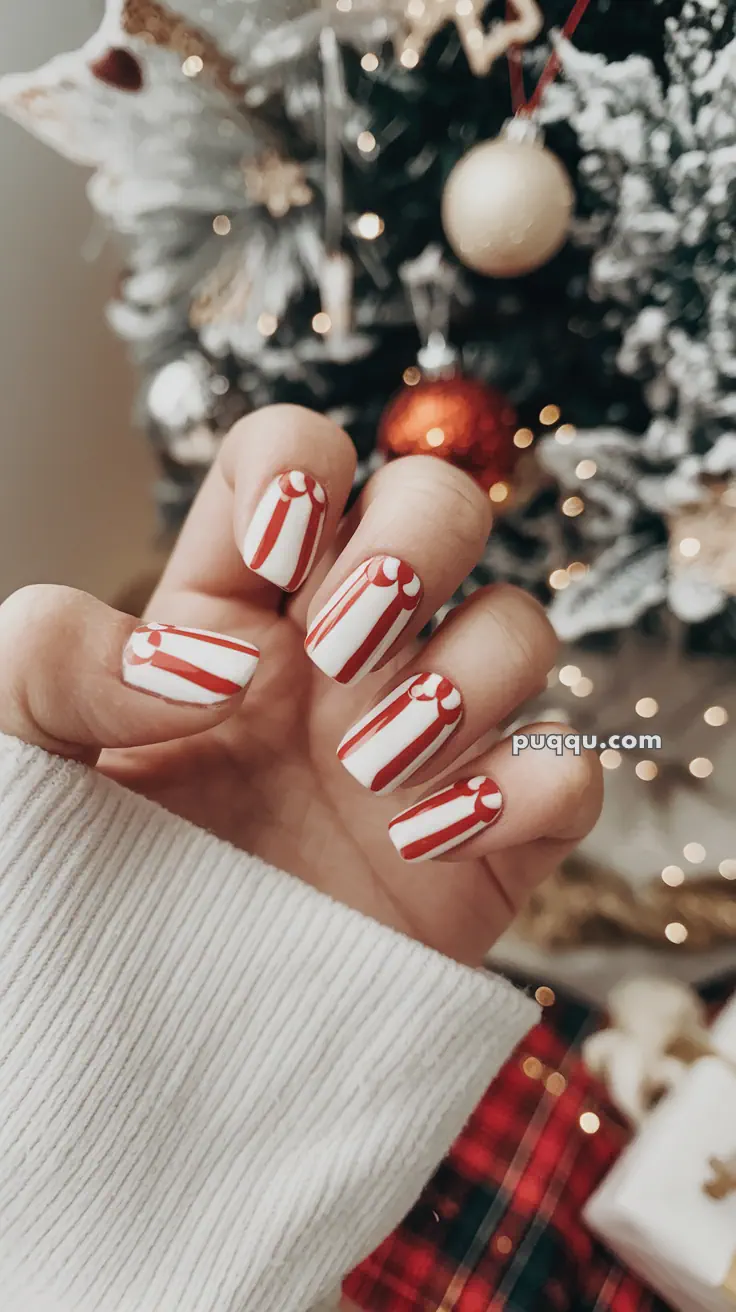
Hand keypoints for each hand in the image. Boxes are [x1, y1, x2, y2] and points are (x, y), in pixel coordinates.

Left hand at [0, 406, 601, 965]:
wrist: (126, 1048)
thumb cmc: (63, 882)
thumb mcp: (11, 743)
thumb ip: (56, 652)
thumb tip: (214, 659)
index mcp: (234, 610)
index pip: (300, 458)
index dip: (303, 470)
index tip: (268, 558)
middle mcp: (341, 658)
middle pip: (442, 507)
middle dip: (413, 547)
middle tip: (340, 647)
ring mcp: (421, 747)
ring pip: (520, 628)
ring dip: (464, 681)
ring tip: (363, 772)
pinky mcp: (483, 846)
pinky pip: (565, 775)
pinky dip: (528, 789)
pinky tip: (428, 840)